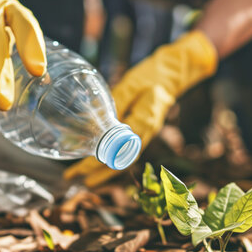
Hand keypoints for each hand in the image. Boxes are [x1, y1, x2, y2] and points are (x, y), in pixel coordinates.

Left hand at [63, 31, 217, 186]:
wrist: (173, 72)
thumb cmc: (152, 75)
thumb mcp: (131, 85)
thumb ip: (116, 100)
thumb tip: (95, 116)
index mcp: (143, 122)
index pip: (117, 150)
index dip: (98, 162)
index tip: (81, 168)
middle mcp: (146, 132)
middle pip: (121, 161)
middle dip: (99, 173)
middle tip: (78, 179)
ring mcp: (146, 132)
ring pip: (124, 158)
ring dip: (105, 168)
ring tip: (86, 176)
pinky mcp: (144, 128)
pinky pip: (127, 149)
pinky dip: (114, 157)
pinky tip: (101, 158)